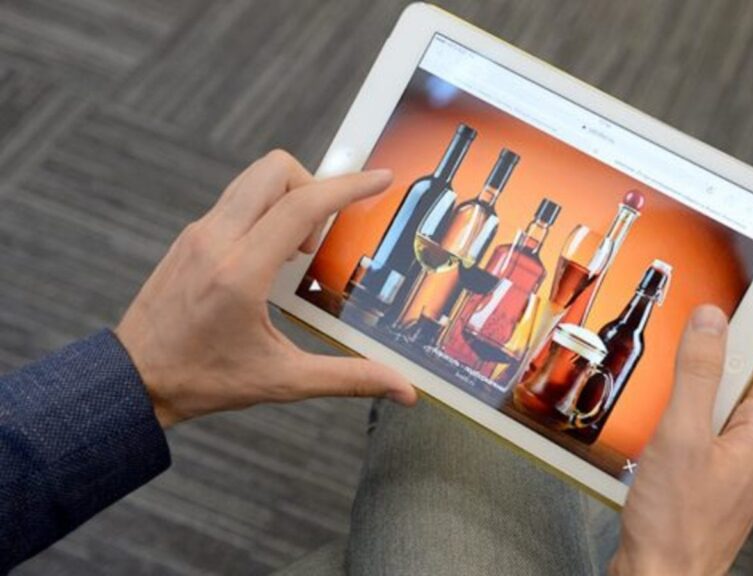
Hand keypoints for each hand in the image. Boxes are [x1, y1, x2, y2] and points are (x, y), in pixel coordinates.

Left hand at [116, 150, 416, 427]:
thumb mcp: (283, 381)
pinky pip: (238, 200)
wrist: (133, 380)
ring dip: (289, 197)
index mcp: (241, 272)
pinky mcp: (190, 236)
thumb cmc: (205, 380)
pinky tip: (269, 258)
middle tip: (320, 237)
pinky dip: (265, 212)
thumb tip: (404, 388)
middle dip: (314, 186)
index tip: (381, 178)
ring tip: (296, 251)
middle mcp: (216, 241)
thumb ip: (349, 378)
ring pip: (255, 179)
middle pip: (276, 170)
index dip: (349, 187)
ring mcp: (199, 233)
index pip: (302, 205)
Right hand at [610, 305, 752, 575]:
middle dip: (705, 360)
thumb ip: (697, 373)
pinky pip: (700, 428)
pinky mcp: (711, 474)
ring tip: (660, 402)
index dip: (743, 327)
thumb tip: (712, 322)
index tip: (718, 307)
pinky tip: (653, 428)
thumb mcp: (682, 435)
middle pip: (740, 375)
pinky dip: (678, 419)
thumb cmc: (676, 524)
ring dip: (686, 392)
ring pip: (716, 402)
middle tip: (674, 360)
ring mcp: (736, 461)